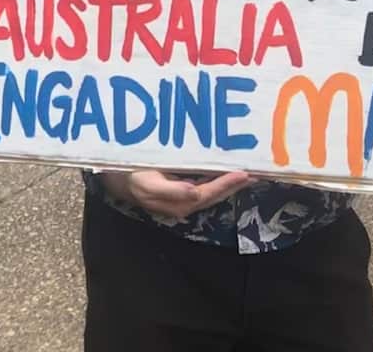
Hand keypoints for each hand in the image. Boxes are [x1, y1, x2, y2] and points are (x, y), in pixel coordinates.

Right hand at [99, 169, 252, 219]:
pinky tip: (225, 170)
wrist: (116, 179)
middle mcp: (184, 203)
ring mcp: (183, 197)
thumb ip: (171, 191)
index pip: (208, 194)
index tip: (243, 173)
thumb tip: (195, 193)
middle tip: (256, 173)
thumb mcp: (146, 184)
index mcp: (177, 202)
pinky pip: (204, 184)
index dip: (226, 184)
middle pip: (215, 194)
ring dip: (229, 182)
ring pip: (212, 190)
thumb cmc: (132, 178)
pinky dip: (217, 177)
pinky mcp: (181, 189)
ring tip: (247, 172)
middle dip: (235, 185)